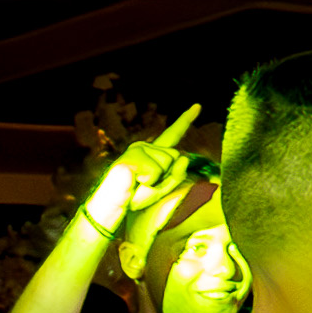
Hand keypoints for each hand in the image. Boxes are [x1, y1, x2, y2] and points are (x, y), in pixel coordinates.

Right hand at [75, 106, 203, 256]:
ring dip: (156, 180)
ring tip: (138, 184)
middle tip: (145, 185)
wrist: (114, 206)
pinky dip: (148, 182)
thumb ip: (177, 175)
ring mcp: (138, 149)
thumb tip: (184, 157)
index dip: (185, 120)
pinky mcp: (132, 156)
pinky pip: (155, 171)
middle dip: (166, 176)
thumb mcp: (163, 188)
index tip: (198, 106)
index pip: (172, 134)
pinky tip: (134, 183)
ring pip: (167, 163)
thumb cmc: (135, 197)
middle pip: (175, 156)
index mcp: (154, 151)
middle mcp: (145, 146)